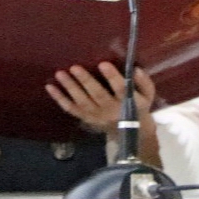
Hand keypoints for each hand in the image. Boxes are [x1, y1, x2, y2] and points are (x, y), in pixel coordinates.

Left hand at [46, 63, 160, 165]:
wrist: (131, 134)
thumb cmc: (139, 107)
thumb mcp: (148, 95)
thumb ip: (143, 82)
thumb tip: (134, 69)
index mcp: (128, 103)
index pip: (121, 89)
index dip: (112, 77)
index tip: (103, 64)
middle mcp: (110, 110)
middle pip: (97, 95)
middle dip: (85, 81)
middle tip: (74, 67)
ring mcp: (96, 116)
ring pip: (82, 102)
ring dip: (70, 88)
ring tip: (60, 74)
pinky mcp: (86, 118)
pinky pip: (71, 109)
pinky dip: (60, 99)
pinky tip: (50, 87)